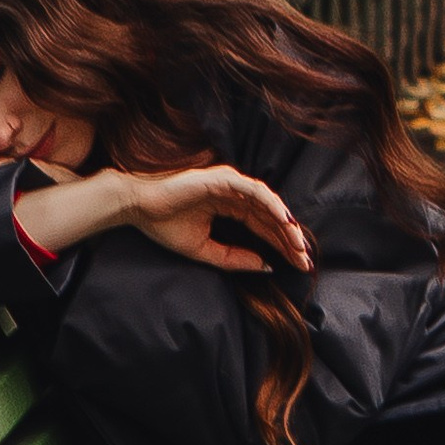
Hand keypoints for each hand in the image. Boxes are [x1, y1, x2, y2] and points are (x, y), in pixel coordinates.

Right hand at [119, 161, 314, 277]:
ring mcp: (231, 184)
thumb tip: (266, 266)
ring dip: (286, 224)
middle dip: (289, 240)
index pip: (264, 228)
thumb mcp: (204, 251)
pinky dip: (272, 205)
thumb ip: (234, 258)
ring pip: (268, 204)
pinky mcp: (224, 178)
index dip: (282, 246)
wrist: (138, 208)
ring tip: (298, 245)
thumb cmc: (166, 225)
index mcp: (231, 208)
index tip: (298, 265)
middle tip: (305, 260)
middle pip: (271, 218)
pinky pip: (255, 191)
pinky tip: (284, 222)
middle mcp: (235, 195)